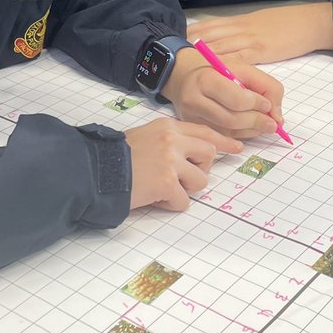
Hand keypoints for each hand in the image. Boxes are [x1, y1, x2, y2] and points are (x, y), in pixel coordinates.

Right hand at [125, 118, 241, 210]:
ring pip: (201, 181)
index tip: (237, 148)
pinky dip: (170, 204)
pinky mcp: (167, 183)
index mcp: (167, 127)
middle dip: (200, 169)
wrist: (95, 170)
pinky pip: (184, 201)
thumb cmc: (115, 158)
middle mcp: (172, 140)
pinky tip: (153, 197)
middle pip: (209, 155)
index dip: (223, 141)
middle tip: (181, 177)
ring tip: (162, 188)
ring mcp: (171, 161)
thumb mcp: (144, 137)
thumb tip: (190, 157)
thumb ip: (168, 142)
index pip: (204, 131)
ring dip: (184, 190)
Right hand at [162, 48, 284, 139]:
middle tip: (273, 124)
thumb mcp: (244, 69)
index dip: (256, 104)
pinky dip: (240, 137)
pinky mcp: (192, 128)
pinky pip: (220, 138)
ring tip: (263, 125)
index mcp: (206, 79)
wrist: (185, 76)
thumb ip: (267, 87)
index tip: (267, 104)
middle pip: (232, 120)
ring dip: (251, 131)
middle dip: (257, 122)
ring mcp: (191, 117)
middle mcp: (194, 100)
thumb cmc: (217, 71)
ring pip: (227, 132)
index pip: (237, 99)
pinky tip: (249, 131)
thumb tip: (278, 118)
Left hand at [187, 3, 332, 65]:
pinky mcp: (260, 50)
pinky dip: (224, 66)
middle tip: (171, 56)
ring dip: (201, 57)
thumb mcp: (259, 22)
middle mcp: (240, 28)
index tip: (173, 42)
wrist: (308, 22)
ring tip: (183, 66)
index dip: (190, 33)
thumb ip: (241, 29)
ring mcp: (249, 38)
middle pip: (208, 35)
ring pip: (219, 46)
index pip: (208, 25)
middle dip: (188, 46)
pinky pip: (238, 58)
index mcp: (239, 21)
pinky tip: (212, 72)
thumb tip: (225, 38)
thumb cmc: (286, 23)